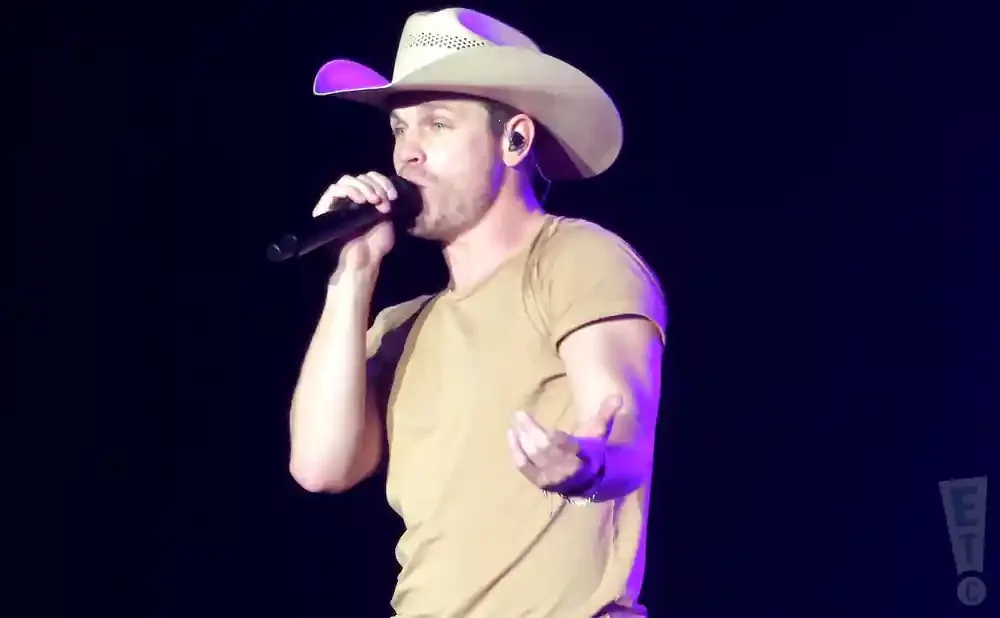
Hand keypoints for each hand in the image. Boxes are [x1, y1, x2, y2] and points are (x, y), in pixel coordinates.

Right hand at [312, 171, 398, 276]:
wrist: (363, 261)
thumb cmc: (375, 245)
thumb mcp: (387, 218)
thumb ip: (386, 200)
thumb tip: (389, 186)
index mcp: (365, 199)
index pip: (371, 178)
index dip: (383, 182)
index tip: (393, 195)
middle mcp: (351, 198)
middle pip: (360, 177)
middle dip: (376, 185)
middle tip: (383, 200)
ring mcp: (337, 202)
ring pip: (347, 180)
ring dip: (364, 187)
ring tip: (374, 200)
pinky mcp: (326, 207)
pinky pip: (334, 190)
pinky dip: (349, 190)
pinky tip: (360, 200)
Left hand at [507, 394, 622, 491]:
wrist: (589, 480)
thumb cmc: (592, 450)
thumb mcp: (599, 432)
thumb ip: (606, 413)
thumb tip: (618, 395)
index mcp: (581, 456)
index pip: (564, 446)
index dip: (554, 437)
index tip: (539, 421)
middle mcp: (564, 468)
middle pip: (543, 449)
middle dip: (530, 431)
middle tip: (519, 414)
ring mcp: (550, 477)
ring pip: (532, 457)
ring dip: (521, 438)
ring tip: (515, 422)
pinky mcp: (538, 481)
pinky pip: (523, 466)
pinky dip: (515, 451)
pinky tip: (511, 434)